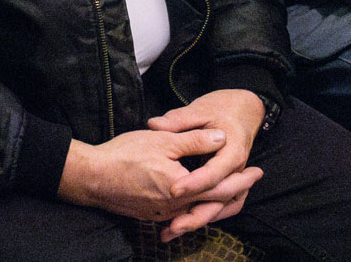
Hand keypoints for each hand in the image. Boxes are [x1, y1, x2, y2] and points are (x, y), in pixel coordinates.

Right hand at [59, 126, 260, 236]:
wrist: (92, 178)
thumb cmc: (125, 155)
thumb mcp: (163, 140)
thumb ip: (195, 140)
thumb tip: (221, 137)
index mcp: (181, 188)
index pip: (220, 186)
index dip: (241, 178)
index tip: (257, 170)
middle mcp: (175, 207)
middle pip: (214, 203)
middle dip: (236, 191)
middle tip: (253, 180)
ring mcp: (163, 214)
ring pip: (199, 210)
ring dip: (219, 201)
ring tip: (233, 190)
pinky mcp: (152, 214)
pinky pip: (183, 213)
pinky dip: (198, 207)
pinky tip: (200, 199)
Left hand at [145, 89, 267, 237]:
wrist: (247, 108)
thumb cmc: (225, 106)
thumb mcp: (202, 108)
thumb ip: (179, 119)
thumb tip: (154, 124)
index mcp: (233, 149)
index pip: (214, 172)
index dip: (194, 183)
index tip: (173, 189)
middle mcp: (237, 168)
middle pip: (220, 198)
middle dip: (196, 213)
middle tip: (172, 224)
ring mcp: (236, 177)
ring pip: (224, 206)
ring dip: (200, 219)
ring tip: (174, 229)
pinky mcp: (230, 182)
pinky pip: (223, 204)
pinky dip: (207, 214)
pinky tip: (185, 222)